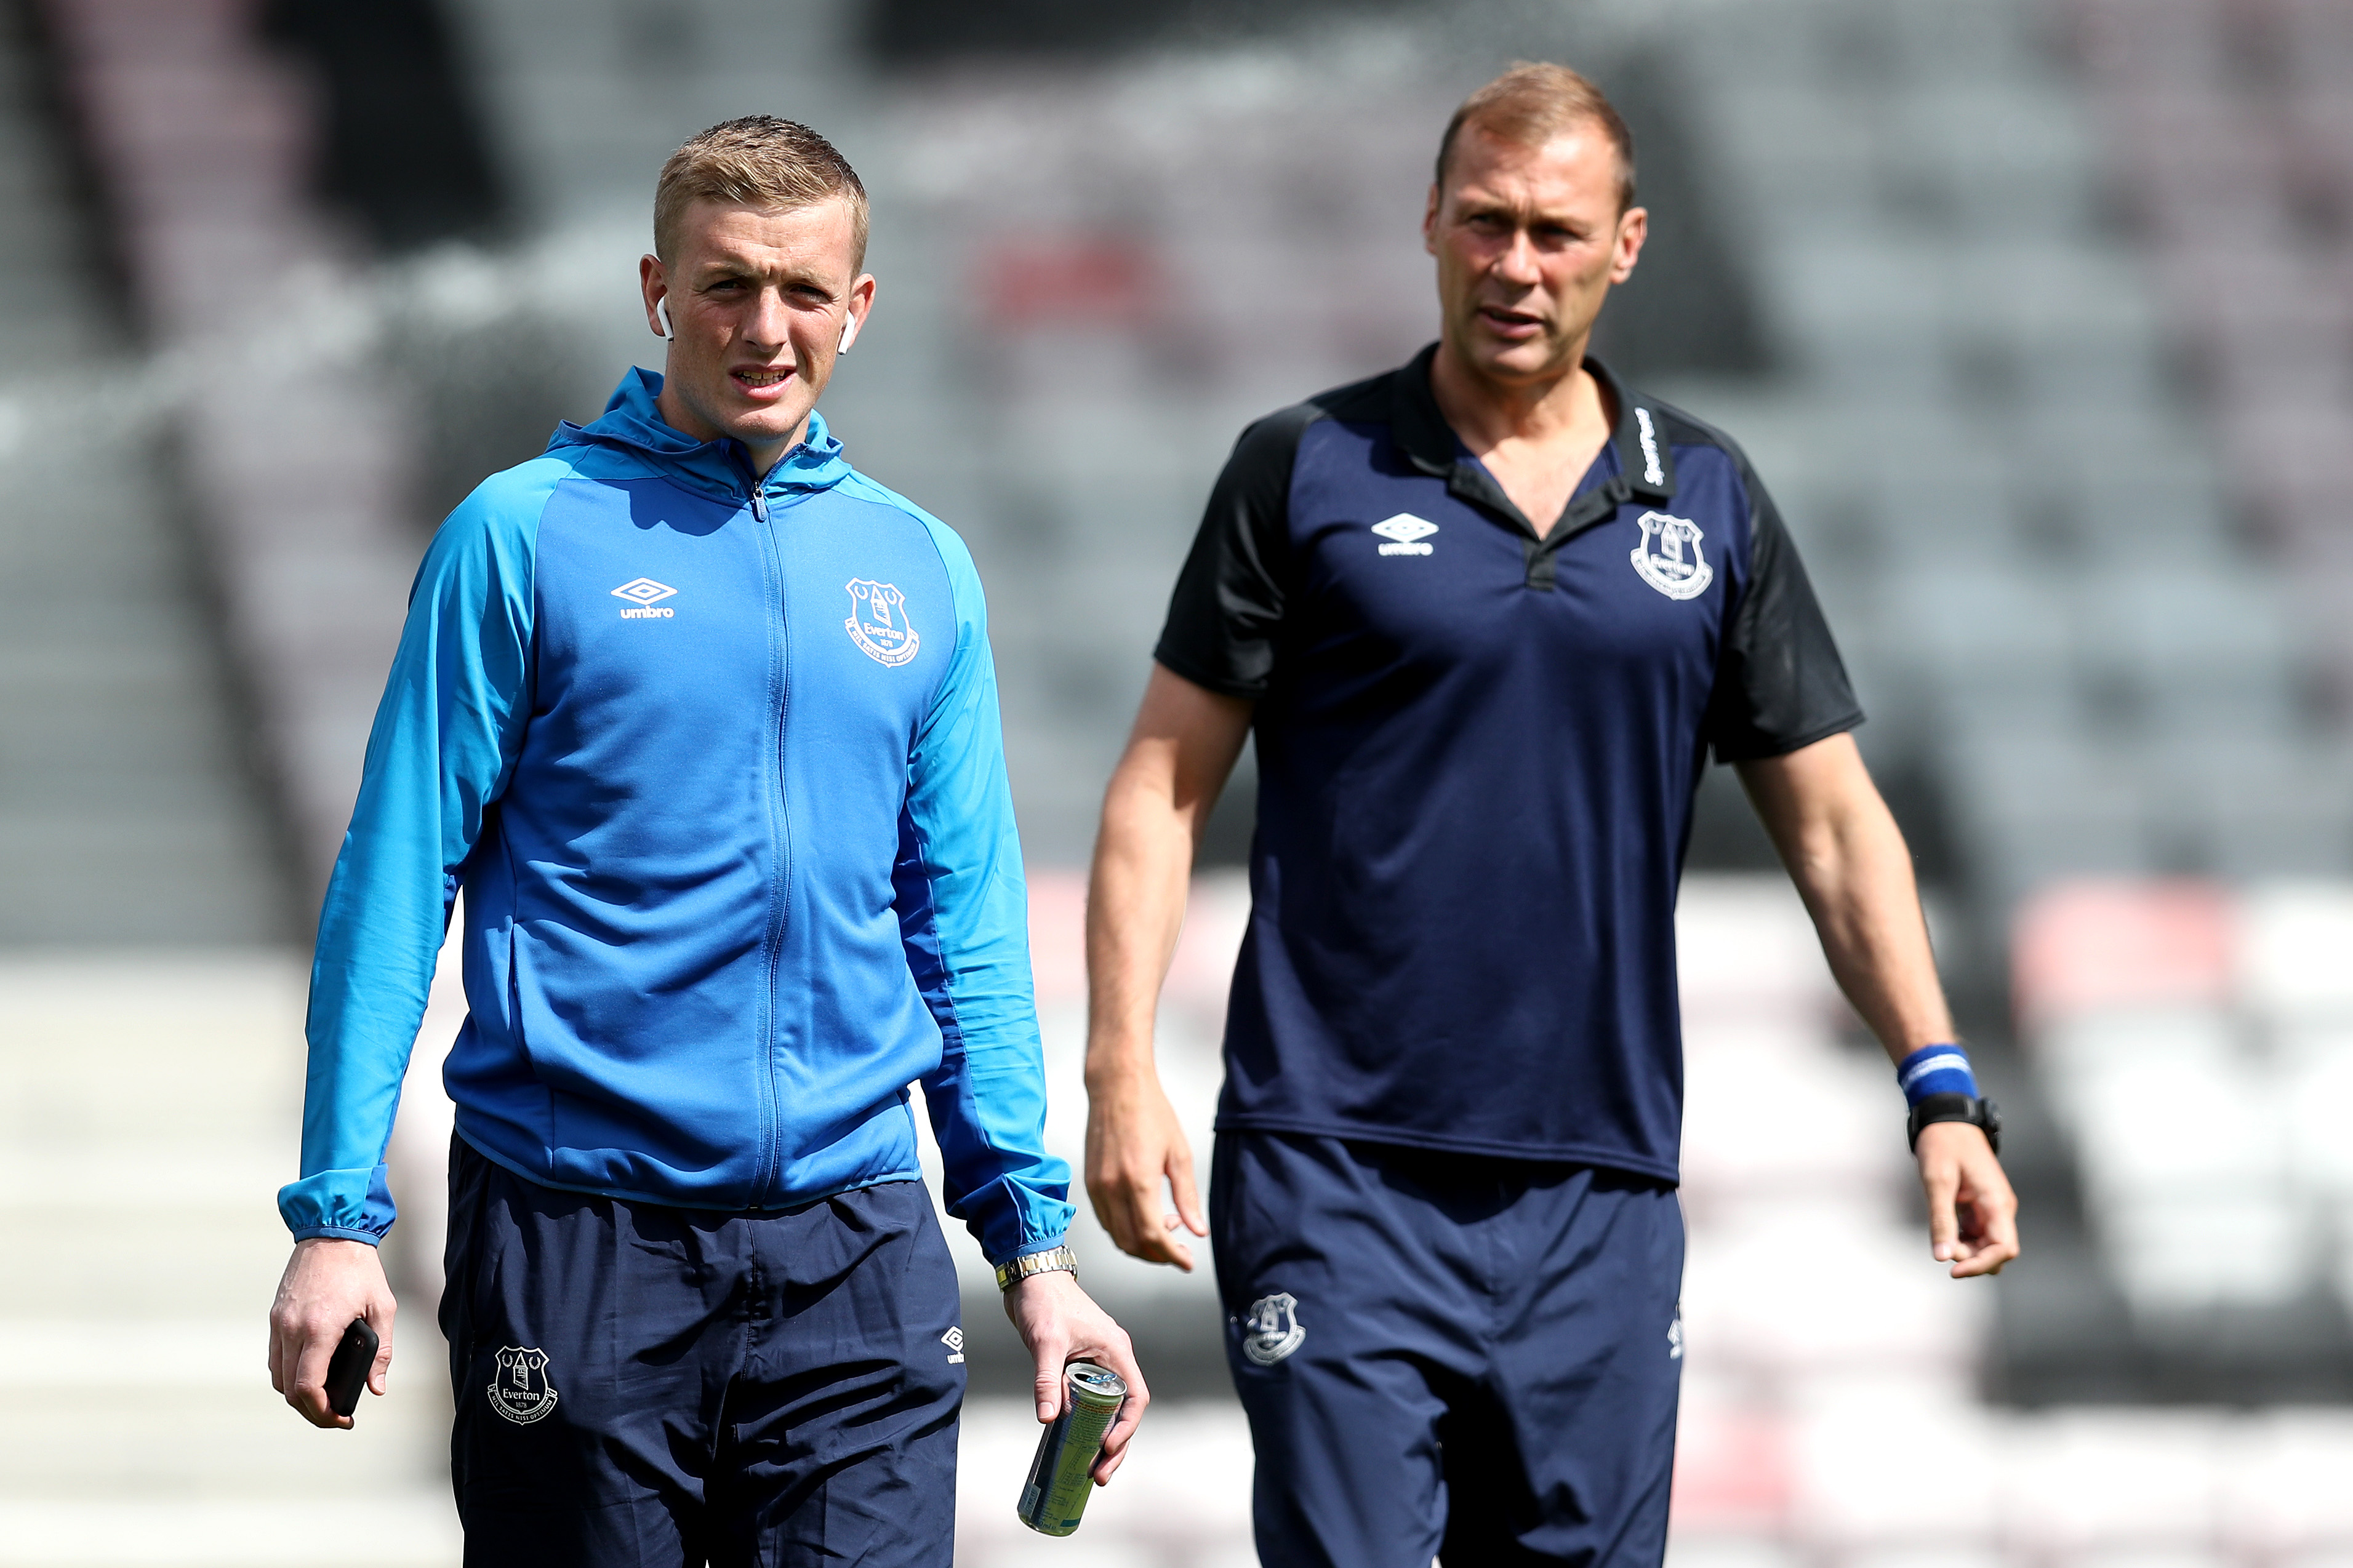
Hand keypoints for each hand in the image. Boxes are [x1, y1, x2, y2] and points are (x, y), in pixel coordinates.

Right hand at [268, 1237, 395, 1427]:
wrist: (331, 1233)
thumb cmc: (361, 1270)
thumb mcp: (383, 1308)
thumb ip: (381, 1351)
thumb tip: (376, 1388)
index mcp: (319, 1328)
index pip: (307, 1386)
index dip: (321, 1411)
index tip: (341, 1418)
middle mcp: (292, 1329)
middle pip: (289, 1390)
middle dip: (310, 1410)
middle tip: (335, 1416)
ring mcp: (279, 1323)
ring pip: (277, 1376)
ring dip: (297, 1395)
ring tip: (323, 1400)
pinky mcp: (275, 1317)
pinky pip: (274, 1357)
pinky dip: (288, 1374)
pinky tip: (309, 1375)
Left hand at [1002, 1269, 1148, 1483]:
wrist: (1031, 1276)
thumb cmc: (1044, 1302)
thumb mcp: (1045, 1343)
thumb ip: (1047, 1380)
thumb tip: (1047, 1419)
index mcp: (1115, 1352)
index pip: (1135, 1397)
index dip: (1126, 1427)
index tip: (1106, 1448)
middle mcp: (1113, 1358)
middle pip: (1125, 1410)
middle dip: (1116, 1444)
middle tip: (1099, 1475)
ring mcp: (1099, 1362)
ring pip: (1111, 1407)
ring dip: (1103, 1437)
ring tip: (1091, 1469)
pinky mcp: (1082, 1364)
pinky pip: (1093, 1398)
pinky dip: (1089, 1422)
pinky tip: (1076, 1442)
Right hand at [1083, 1068, 1205, 1269]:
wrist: (1117, 1087)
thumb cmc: (1151, 1112)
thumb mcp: (1180, 1154)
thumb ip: (1187, 1196)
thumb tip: (1198, 1230)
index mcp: (1139, 1181)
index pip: (1153, 1237)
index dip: (1172, 1256)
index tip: (1187, 1262)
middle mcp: (1113, 1188)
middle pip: (1132, 1243)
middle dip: (1157, 1255)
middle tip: (1179, 1249)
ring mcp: (1097, 1187)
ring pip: (1116, 1236)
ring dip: (1141, 1244)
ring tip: (1166, 1226)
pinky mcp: (1089, 1182)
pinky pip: (1105, 1220)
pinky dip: (1124, 1230)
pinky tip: (1143, 1215)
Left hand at [1915, 1121, 2018, 1277]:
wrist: (1947, 1120)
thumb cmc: (1944, 1145)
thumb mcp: (1937, 1182)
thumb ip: (1941, 1220)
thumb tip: (1942, 1257)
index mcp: (1997, 1203)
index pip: (2004, 1249)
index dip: (1982, 1264)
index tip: (1953, 1270)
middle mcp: (2000, 1208)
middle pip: (1997, 1251)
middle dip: (1973, 1259)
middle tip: (1944, 1246)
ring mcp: (1992, 1207)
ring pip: (1987, 1244)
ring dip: (1968, 1250)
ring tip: (1943, 1236)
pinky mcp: (1982, 1205)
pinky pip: (1978, 1233)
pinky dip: (1964, 1239)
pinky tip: (1946, 1231)